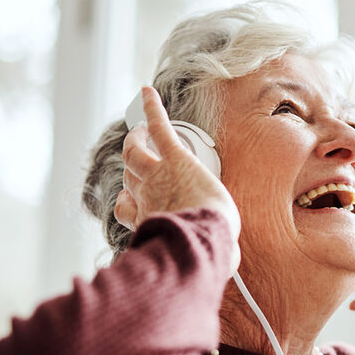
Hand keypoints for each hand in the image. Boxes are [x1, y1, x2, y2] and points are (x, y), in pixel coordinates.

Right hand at [116, 87, 240, 269]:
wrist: (203, 237)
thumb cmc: (203, 250)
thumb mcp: (202, 256)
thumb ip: (211, 254)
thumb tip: (229, 263)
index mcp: (147, 220)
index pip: (125, 207)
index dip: (128, 201)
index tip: (133, 200)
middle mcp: (145, 196)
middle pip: (129, 176)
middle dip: (131, 167)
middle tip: (137, 155)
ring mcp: (157, 174)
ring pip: (134, 151)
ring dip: (135, 138)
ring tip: (139, 129)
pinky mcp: (174, 157)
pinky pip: (159, 127)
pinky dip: (152, 108)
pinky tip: (149, 92)